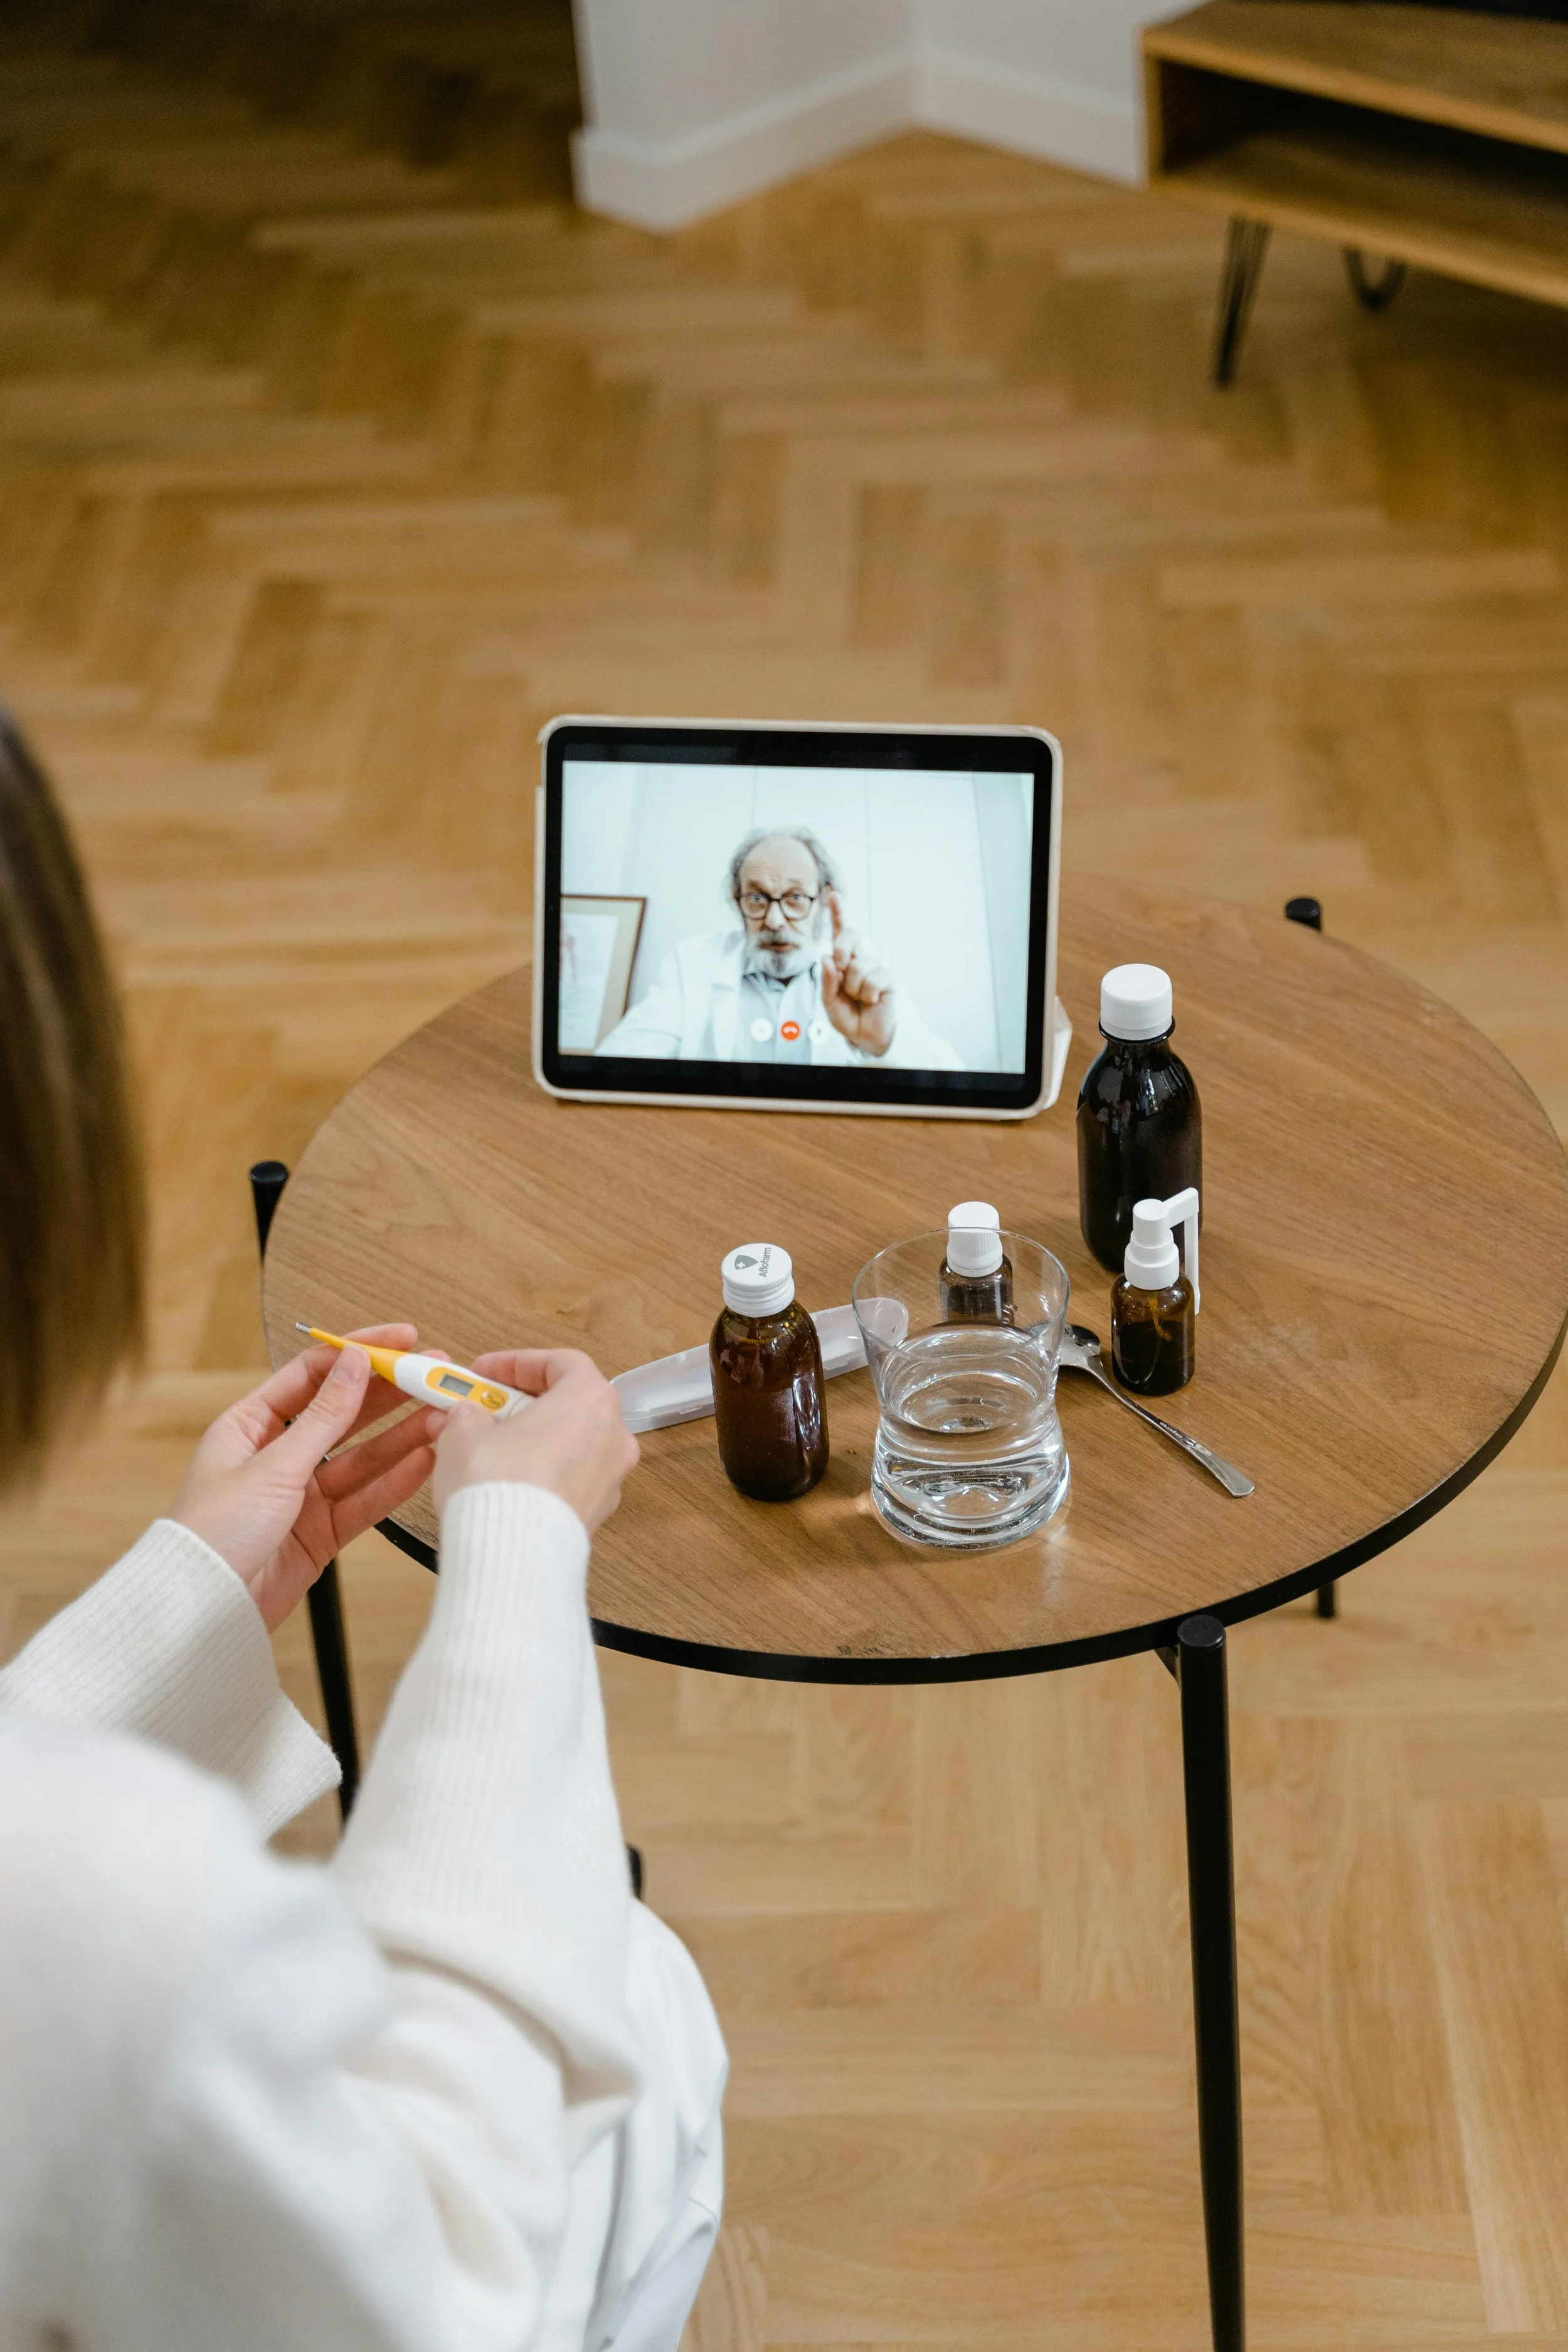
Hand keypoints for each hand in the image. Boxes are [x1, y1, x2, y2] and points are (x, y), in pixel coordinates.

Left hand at [172, 1327, 440, 1633]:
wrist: (202, 1609)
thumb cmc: (213, 1532)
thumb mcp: (273, 1465)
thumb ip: (323, 1416)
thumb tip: (355, 1363)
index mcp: (250, 1425)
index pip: (313, 1373)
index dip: (360, 1352)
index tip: (404, 1340)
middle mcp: (277, 1454)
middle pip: (344, 1412)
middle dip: (392, 1393)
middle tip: (437, 1375)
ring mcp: (301, 1494)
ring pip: (361, 1457)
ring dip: (403, 1437)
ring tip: (445, 1416)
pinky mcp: (319, 1532)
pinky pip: (364, 1500)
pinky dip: (395, 1482)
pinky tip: (426, 1461)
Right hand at [432, 1348, 638, 1535]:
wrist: (514, 1555)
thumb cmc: (498, 1482)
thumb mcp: (464, 1432)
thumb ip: (465, 1414)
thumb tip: (463, 1414)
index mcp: (590, 1400)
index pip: (561, 1363)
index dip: (518, 1363)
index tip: (483, 1373)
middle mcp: (612, 1436)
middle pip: (568, 1404)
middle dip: (521, 1404)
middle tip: (481, 1409)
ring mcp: (609, 1479)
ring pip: (570, 1445)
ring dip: (531, 1441)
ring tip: (486, 1448)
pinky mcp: (596, 1515)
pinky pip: (569, 1480)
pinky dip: (542, 1474)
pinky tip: (505, 1484)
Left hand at [820, 889, 896, 1056]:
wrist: (868, 1037)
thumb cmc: (849, 1017)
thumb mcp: (829, 1002)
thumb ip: (826, 981)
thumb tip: (826, 957)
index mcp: (842, 962)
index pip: (840, 935)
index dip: (837, 914)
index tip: (833, 894)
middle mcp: (859, 960)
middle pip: (850, 937)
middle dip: (842, 950)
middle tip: (842, 970)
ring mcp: (875, 967)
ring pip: (858, 965)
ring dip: (853, 988)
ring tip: (859, 999)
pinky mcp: (888, 978)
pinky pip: (873, 979)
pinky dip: (868, 994)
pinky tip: (872, 1000)